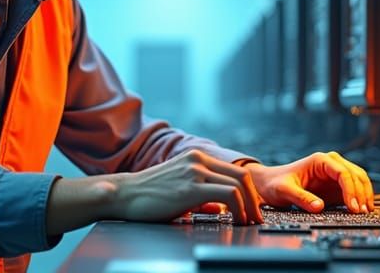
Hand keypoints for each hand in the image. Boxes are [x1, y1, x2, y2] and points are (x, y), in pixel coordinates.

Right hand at [113, 149, 264, 224]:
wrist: (123, 195)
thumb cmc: (148, 196)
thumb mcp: (179, 189)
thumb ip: (201, 195)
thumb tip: (220, 209)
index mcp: (195, 157)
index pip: (234, 169)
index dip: (249, 190)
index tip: (251, 207)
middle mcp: (197, 159)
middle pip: (242, 174)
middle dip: (254, 198)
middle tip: (255, 217)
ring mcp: (194, 171)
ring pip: (239, 183)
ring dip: (249, 206)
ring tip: (248, 221)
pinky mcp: (191, 187)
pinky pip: (228, 194)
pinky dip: (239, 208)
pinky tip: (236, 220)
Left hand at [245, 151, 373, 213]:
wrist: (270, 184)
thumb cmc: (275, 183)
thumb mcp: (284, 191)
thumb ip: (301, 198)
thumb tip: (319, 207)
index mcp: (319, 161)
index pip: (343, 172)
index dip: (351, 189)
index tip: (352, 206)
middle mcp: (330, 164)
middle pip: (355, 175)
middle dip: (361, 193)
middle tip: (361, 212)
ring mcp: (335, 175)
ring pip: (359, 180)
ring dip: (365, 195)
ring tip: (366, 212)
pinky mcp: (336, 186)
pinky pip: (355, 190)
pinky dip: (361, 198)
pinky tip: (363, 210)